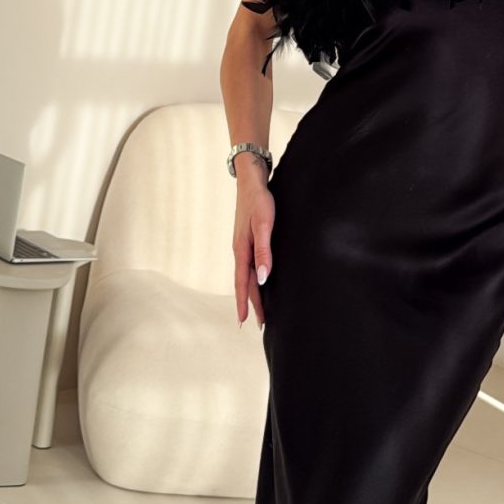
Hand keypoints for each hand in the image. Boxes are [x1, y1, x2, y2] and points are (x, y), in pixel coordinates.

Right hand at [233, 174, 272, 327]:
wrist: (251, 181)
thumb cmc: (259, 201)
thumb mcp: (263, 226)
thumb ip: (263, 251)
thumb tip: (262, 278)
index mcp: (241, 250)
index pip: (242, 283)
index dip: (245, 303)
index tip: (245, 322)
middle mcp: (240, 250)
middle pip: (244, 283)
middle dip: (251, 303)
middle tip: (258, 323)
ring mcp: (242, 245)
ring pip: (246, 274)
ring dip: (252, 293)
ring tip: (258, 308)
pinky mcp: (247, 239)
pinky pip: (249, 264)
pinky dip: (252, 278)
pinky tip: (258, 280)